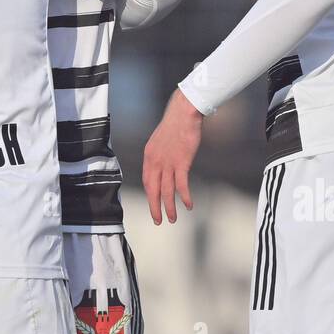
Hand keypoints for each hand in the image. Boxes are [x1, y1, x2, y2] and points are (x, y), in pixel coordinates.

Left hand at [142, 89, 202, 223]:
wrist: (183, 112)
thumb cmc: (174, 124)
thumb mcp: (160, 140)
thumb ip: (159, 155)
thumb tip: (162, 166)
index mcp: (148, 156)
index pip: (146, 181)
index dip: (149, 195)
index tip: (153, 205)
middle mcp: (155, 161)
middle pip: (152, 190)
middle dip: (154, 207)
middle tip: (158, 221)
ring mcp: (168, 163)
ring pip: (166, 191)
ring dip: (169, 207)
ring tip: (172, 219)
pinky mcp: (182, 162)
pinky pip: (181, 184)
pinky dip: (184, 197)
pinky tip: (188, 205)